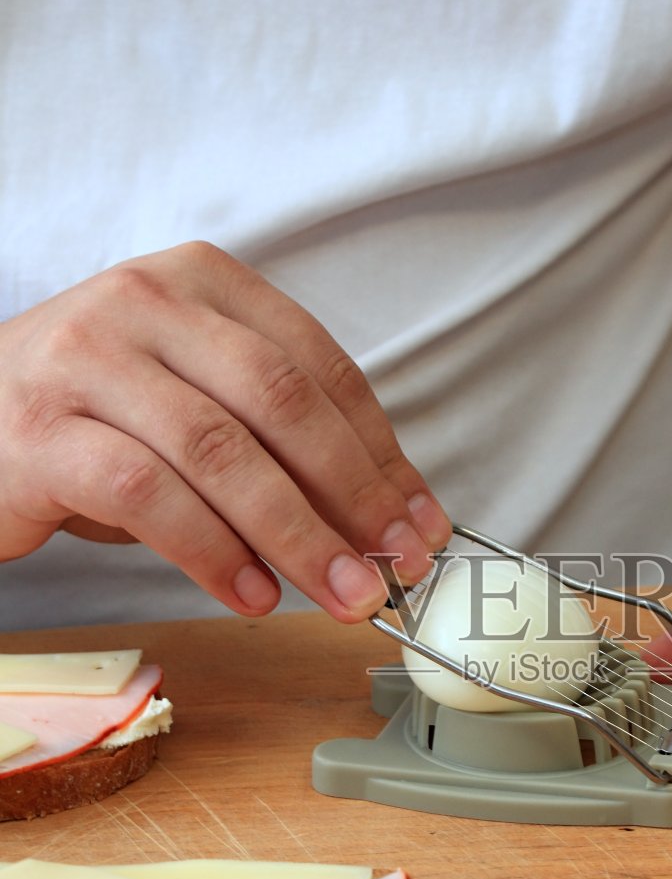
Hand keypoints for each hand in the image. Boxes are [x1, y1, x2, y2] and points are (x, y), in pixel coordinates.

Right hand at [0, 242, 451, 619]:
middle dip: (353, 495)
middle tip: (396, 566)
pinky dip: (214, 554)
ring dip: (297, 535)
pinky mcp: (42, 431)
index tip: (422, 522)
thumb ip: (275, 438)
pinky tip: (253, 595)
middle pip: (281, 401)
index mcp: (204, 283)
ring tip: (342, 594)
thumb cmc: (95, 421)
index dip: (383, 453)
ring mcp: (87, 358)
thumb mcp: (192, 399)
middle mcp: (145, 301)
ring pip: (222, 451)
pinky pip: (151, 496)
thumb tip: (383, 519)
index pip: (320, 367)